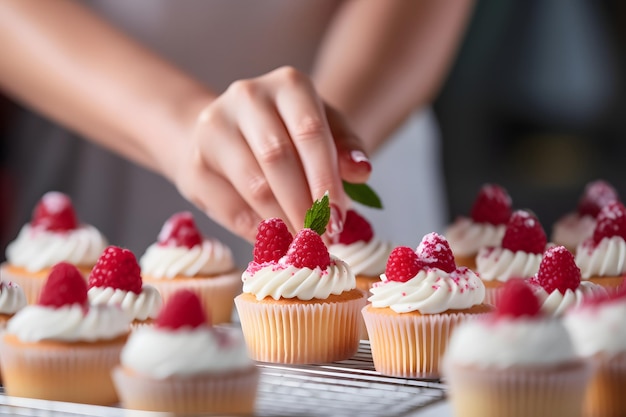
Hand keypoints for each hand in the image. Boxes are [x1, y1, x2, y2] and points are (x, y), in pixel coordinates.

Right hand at [174, 66, 370, 241]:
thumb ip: (346, 148)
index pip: (310, 132)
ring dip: (282, 222)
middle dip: (304, 205)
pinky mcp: (195, 163)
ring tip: (302, 244)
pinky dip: (255, 230)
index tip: (338, 219)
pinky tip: (275, 242)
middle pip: (278, 158)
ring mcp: (214, 127)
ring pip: (253, 184)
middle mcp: (247, 96)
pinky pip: (228, 206)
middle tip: (321, 238)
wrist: (225, 134)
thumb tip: (361, 171)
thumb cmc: (286, 132)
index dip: (326, 180)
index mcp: (288, 84)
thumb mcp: (325, 129)